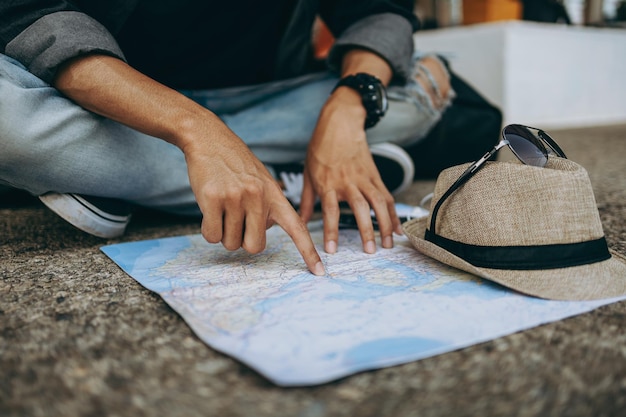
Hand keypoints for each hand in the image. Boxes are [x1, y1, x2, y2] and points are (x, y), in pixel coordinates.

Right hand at [53, 55, 323, 275]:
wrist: (208, 137)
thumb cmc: (234, 163)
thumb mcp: (261, 179)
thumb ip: (267, 205)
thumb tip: (266, 230)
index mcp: (274, 194)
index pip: (297, 228)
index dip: (308, 252)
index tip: (320, 272)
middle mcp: (259, 197)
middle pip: (256, 246)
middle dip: (243, 241)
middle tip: (235, 222)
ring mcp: (236, 198)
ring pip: (230, 243)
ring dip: (223, 233)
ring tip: (221, 208)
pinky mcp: (213, 199)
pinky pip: (212, 235)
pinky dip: (208, 230)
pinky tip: (208, 209)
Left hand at [299, 89, 401, 253]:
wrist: (340, 123)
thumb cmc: (320, 148)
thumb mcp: (307, 173)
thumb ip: (305, 200)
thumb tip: (298, 221)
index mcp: (328, 183)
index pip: (329, 211)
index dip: (331, 231)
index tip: (332, 250)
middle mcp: (348, 182)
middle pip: (360, 209)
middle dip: (366, 231)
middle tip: (369, 251)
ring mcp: (364, 178)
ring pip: (378, 203)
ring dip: (385, 225)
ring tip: (388, 244)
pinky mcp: (376, 175)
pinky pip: (387, 196)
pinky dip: (393, 213)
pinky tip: (397, 229)